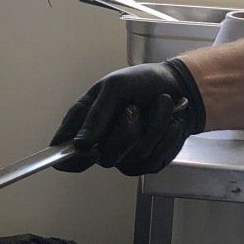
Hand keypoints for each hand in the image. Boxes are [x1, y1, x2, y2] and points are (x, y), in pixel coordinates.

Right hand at [51, 60, 204, 175]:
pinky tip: (172, 122)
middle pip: (105, 158)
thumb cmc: (140, 82)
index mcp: (83, 124)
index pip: (64, 155)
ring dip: (154, 127)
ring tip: (162, 103)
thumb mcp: (116, 86)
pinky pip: (154, 161)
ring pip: (134, 158)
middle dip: (125, 133)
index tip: (89, 150)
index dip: (72, 159)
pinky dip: (167, 138)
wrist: (178, 86)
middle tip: (134, 108)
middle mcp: (100, 144)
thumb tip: (80, 144)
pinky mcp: (147, 162)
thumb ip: (97, 113)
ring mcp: (124, 156)